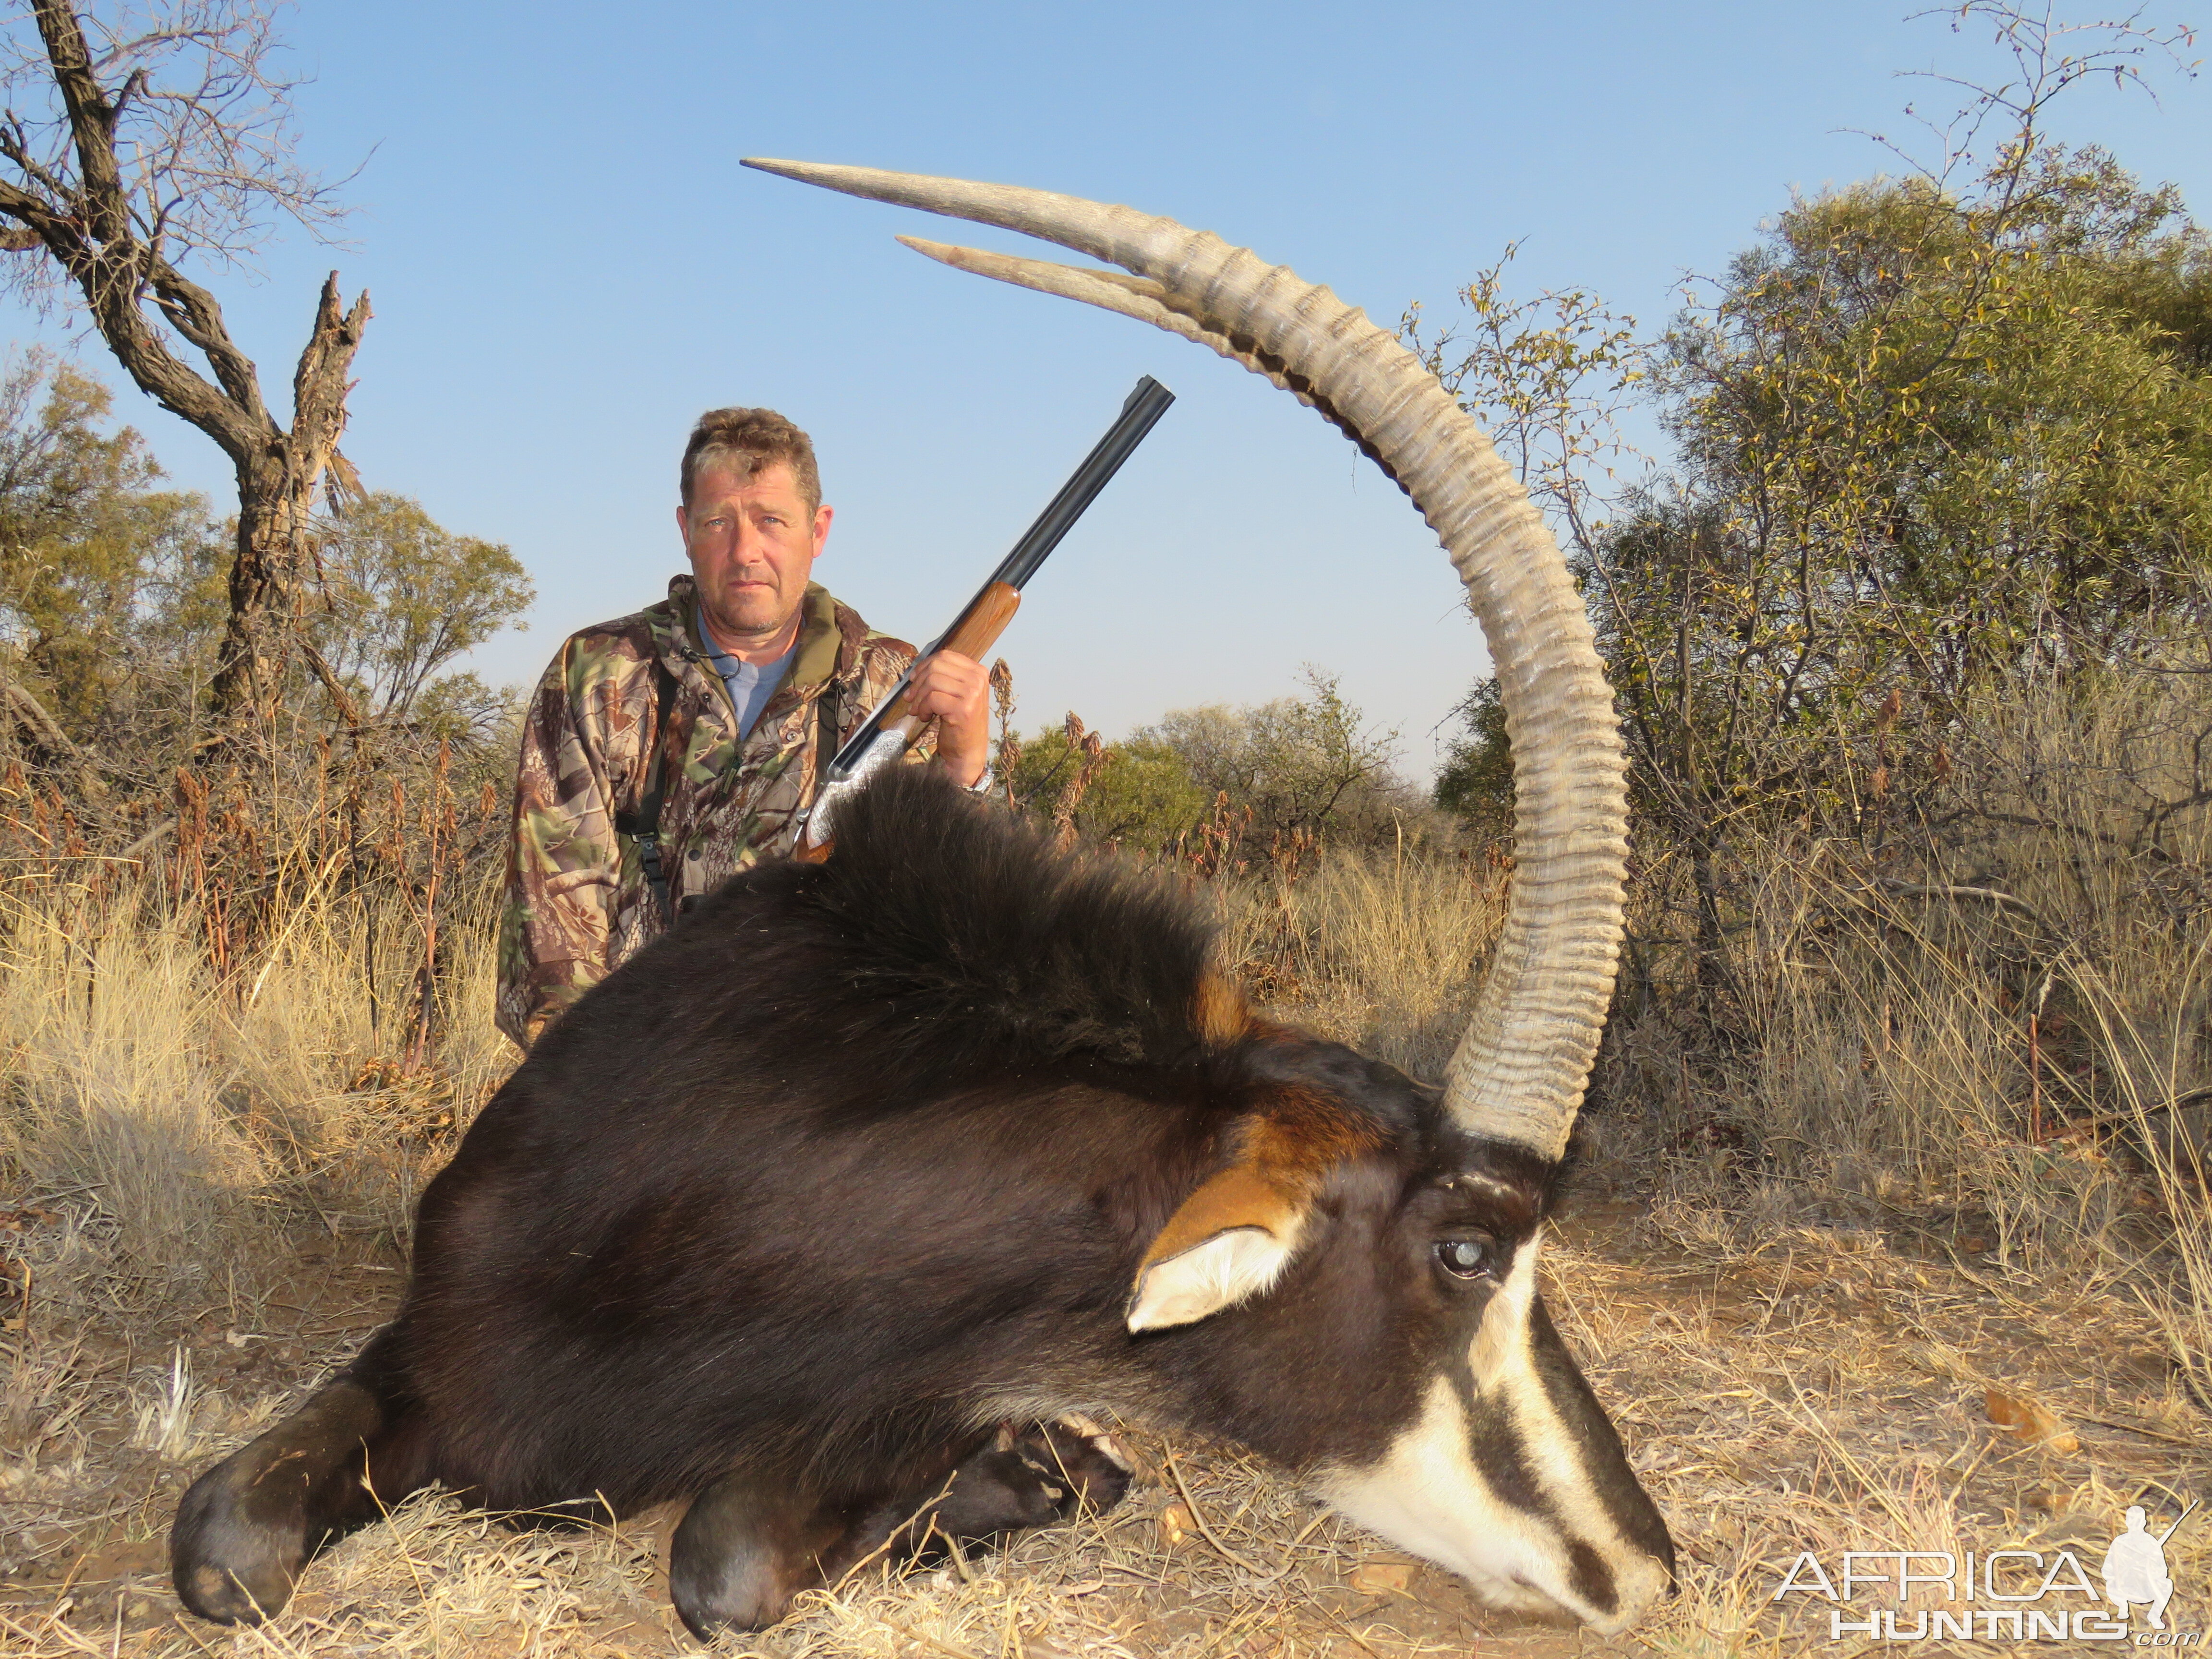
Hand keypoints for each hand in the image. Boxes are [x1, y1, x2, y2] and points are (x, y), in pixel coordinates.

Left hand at [906, 650, 990, 786]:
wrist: (968, 751)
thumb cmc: (959, 722)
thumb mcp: (956, 694)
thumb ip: (943, 678)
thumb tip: (914, 671)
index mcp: (978, 671)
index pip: (945, 656)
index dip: (924, 666)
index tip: (913, 679)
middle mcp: (978, 679)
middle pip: (936, 666)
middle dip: (917, 682)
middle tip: (910, 698)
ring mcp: (972, 694)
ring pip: (932, 681)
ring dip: (919, 698)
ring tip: (918, 710)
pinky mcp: (963, 709)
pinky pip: (932, 699)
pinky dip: (922, 708)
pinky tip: (925, 717)